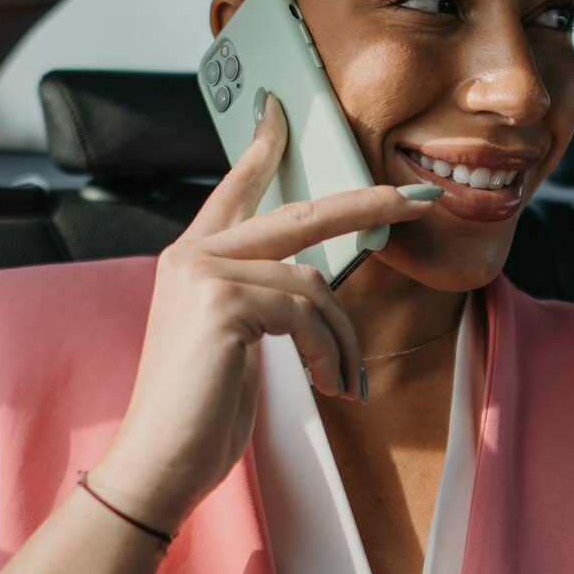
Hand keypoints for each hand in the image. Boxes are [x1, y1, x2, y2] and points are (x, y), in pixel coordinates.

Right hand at [87, 94, 439, 531]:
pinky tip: (326, 384)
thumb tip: (315, 285)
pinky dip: (329, 350)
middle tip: (416, 200)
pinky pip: (306, 311)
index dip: (260, 149)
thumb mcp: (230, 345)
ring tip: (345, 381)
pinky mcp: (222, 302)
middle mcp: (192, 256)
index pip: (232, 191)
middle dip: (365, 205)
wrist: (157, 462)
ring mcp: (203, 274)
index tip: (278, 112)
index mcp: (190, 261)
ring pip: (312, 282)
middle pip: (298, 215)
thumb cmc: (196, 414)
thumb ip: (259, 301)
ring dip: (343, 338)